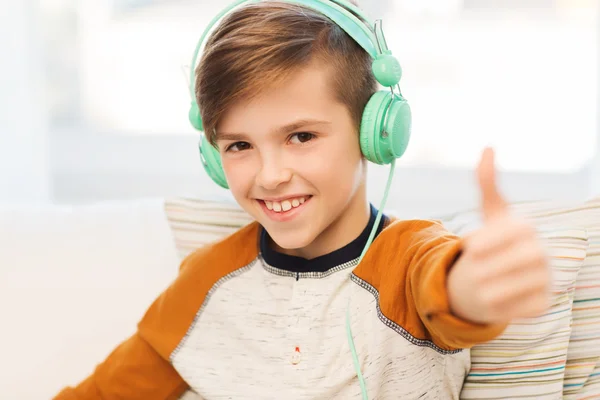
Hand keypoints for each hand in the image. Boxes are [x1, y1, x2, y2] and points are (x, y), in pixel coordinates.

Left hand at [447, 148, 550, 324]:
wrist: (502, 272)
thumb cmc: (493, 238)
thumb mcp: (488, 211)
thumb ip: (486, 181)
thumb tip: (489, 147)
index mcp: (526, 227)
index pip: (512, 232)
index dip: (487, 240)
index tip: (469, 247)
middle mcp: (542, 252)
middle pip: (514, 262)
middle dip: (487, 268)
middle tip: (472, 271)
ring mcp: (547, 278)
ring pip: (514, 288)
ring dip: (488, 289)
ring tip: (479, 286)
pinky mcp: (543, 303)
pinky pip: (519, 309)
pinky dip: (500, 307)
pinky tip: (494, 298)